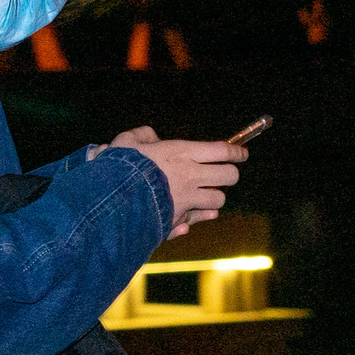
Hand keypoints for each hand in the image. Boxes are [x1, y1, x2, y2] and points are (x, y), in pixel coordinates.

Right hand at [100, 125, 243, 236]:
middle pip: (229, 176)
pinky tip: (195, 216)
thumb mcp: (126, 142)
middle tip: (222, 174)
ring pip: (218, 200)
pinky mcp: (179, 218)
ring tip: (204, 195)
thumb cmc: (119, 167)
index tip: (242, 154)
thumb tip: (151, 136)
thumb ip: (142, 135)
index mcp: (182, 152)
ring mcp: (188, 199)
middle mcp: (191, 175)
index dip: (236, 152)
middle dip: (229, 174)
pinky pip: (199, 219)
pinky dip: (200, 217)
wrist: (112, 200)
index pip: (222, 150)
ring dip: (214, 198)